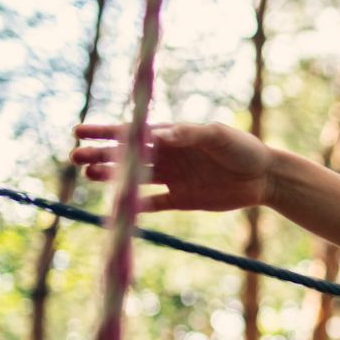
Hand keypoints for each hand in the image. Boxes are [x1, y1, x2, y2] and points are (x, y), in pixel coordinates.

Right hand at [71, 123, 274, 212]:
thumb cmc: (242, 149)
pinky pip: (153, 204)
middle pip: (127, 156)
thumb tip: (160, 134)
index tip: (79, 131)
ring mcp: (173, 179)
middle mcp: (168, 156)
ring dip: (112, 177)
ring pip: (134, 178)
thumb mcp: (217, 136)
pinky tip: (117, 207)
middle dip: (100, 155)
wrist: (264, 177)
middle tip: (75, 157)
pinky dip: (136, 206)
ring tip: (89, 175)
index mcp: (173, 136)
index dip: (105, 132)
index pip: (133, 133)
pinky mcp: (182, 200)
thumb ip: (189, 134)